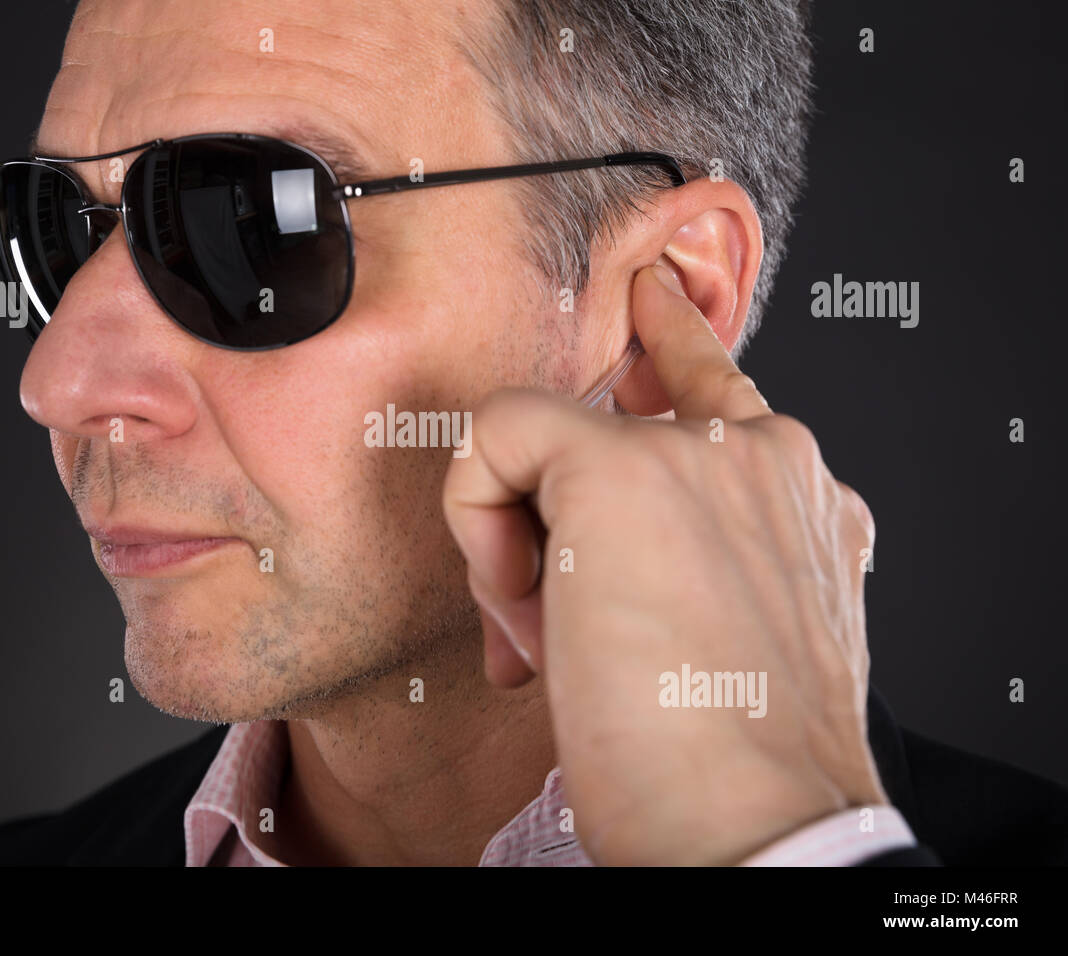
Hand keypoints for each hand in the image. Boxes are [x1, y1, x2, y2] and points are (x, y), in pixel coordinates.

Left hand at [442, 264, 888, 864]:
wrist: (749, 825)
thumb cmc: (726, 758)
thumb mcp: (721, 635)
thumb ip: (685, 559)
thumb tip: (578, 554)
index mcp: (794, 496)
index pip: (720, 381)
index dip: (673, 336)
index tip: (645, 298)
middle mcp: (763, 456)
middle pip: (610, 425)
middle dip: (559, 523)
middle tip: (558, 619)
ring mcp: (698, 451)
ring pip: (547, 437)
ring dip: (523, 543)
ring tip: (551, 636)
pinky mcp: (618, 466)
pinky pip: (498, 434)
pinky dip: (477, 519)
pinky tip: (516, 600)